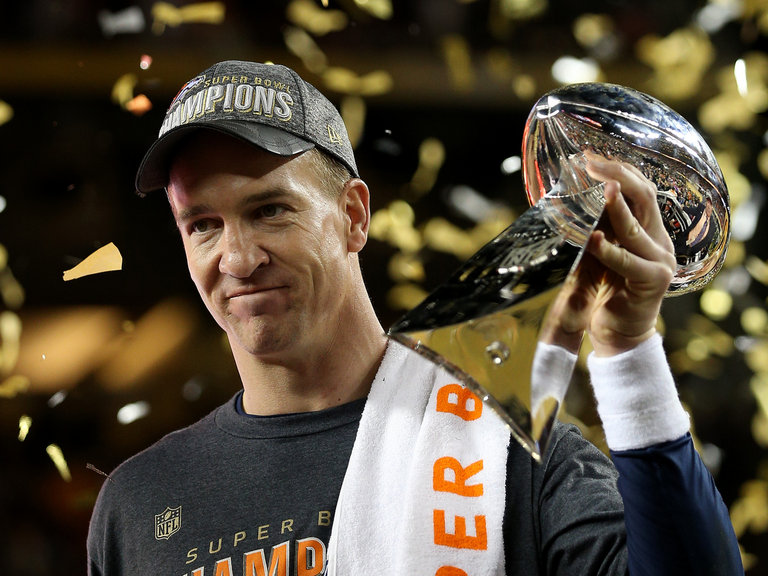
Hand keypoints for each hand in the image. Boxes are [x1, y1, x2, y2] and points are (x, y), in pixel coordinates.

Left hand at [551, 156, 675, 356]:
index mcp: (649, 230)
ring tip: (602, 188)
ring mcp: (661, 260)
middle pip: (644, 197)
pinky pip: (628, 261)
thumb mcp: (600, 252)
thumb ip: (598, 228)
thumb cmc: (605, 292)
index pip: (640, 189)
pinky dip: (609, 249)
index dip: (618, 170)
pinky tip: (592, 239)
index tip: (590, 156)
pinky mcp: (654, 281)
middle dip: (618, 176)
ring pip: (637, 226)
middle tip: (593, 163)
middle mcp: (659, 240)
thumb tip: (574, 196)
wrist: (618, 333)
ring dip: (617, 207)